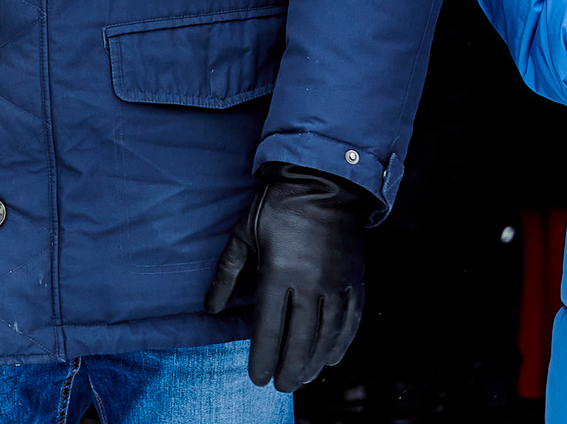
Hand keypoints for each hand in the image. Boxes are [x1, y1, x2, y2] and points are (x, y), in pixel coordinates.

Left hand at [204, 165, 372, 390]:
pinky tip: (331, 357)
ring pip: (327, 335)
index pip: (269, 328)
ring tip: (303, 378)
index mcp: (278, 271)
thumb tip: (211, 309)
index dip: (263, 357)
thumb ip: (226, 274)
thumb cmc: (277, 205)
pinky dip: (342, 342)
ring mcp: (337, 281)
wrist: (325, 179)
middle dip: (290, 369)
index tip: (257, 377)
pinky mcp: (355, 277)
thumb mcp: (243, 234)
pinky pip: (351, 318)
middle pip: (300, 339)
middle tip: (281, 387)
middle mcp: (310, 282)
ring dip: (314, 362)